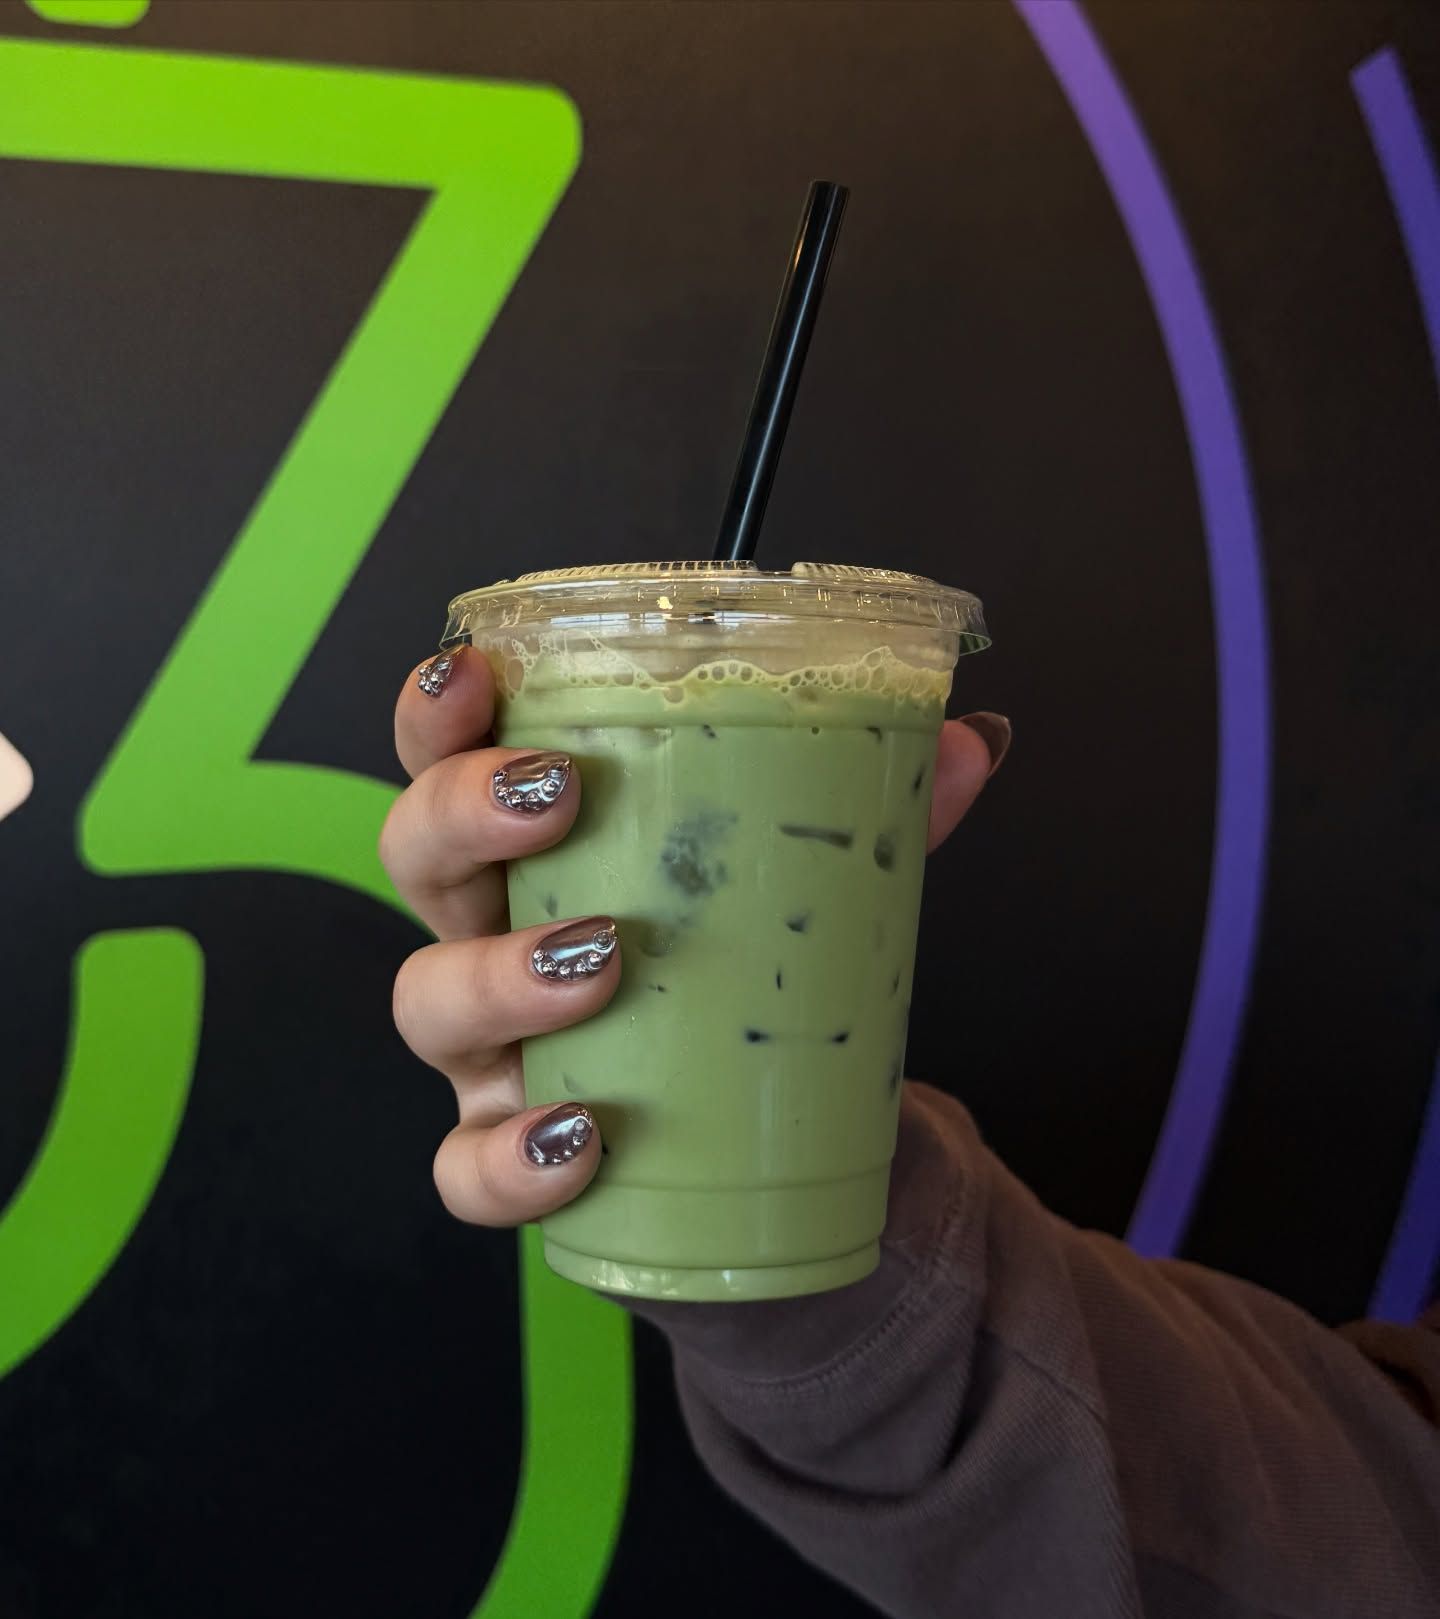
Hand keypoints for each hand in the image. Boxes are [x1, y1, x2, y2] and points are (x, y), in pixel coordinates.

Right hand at [379, 646, 1008, 1229]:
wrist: (774, 1148)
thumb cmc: (752, 986)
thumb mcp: (810, 891)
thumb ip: (881, 818)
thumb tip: (977, 742)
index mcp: (542, 852)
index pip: (451, 762)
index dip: (437, 715)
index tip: (472, 672)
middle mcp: (491, 938)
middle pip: (414, 860)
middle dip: (460, 814)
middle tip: (556, 797)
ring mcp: (490, 1053)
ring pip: (426, 1005)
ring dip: (501, 974)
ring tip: (604, 959)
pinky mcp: (510, 1158)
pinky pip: (465, 1171)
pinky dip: (509, 1159)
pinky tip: (582, 1136)